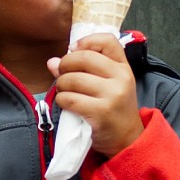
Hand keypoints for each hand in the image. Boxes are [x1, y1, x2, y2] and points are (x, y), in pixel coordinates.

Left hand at [48, 35, 141, 156]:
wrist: (127, 138)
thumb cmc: (114, 108)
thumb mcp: (108, 85)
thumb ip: (84, 69)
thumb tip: (52, 62)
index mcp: (123, 67)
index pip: (107, 40)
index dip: (86, 41)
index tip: (74, 51)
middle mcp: (121, 78)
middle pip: (84, 58)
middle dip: (65, 64)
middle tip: (62, 74)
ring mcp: (112, 95)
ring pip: (73, 79)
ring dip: (61, 85)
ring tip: (64, 91)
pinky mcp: (100, 112)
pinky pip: (70, 99)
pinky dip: (62, 100)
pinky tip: (66, 103)